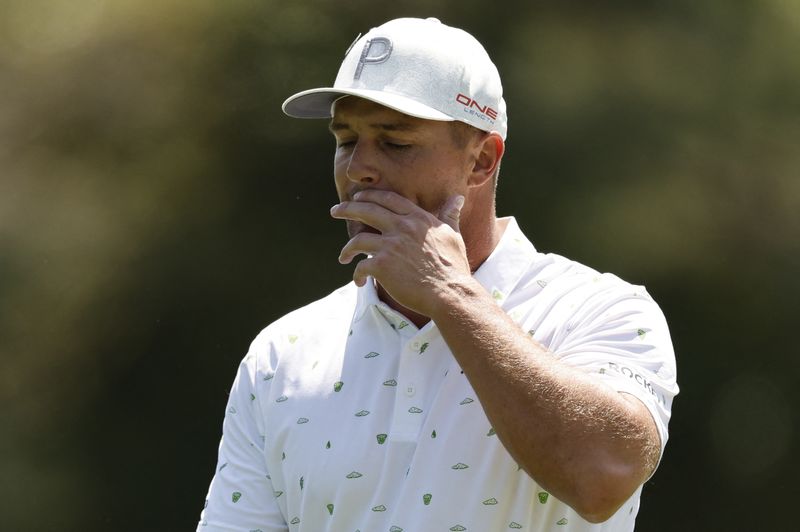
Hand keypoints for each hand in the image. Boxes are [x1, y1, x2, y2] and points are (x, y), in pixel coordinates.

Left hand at [330, 190, 469, 316]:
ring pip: (357, 240)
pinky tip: (358, 281)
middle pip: (366, 210)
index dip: (370, 196)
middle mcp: (402, 227)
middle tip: (335, 211)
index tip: (358, 197)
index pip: (389, 199)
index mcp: (417, 218)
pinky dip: (356, 275)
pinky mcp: (382, 265)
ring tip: (343, 257)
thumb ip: (450, 215)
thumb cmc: (454, 266)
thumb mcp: (453, 235)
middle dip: (347, 209)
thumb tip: (458, 198)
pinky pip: (360, 266)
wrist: (450, 292)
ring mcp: (390, 245)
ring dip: (347, 249)